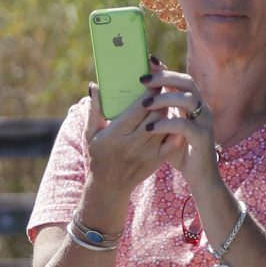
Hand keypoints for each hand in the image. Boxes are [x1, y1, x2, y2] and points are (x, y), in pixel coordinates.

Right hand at [81, 70, 188, 208]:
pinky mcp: (158, 160)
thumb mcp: (90, 134)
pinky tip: (173, 118)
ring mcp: (148, 152)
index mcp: (117, 133)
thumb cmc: (98, 156)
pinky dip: (175, 127)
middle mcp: (134, 142)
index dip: (150, 91)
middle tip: (163, 85)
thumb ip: (93, 110)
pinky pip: (173, 140)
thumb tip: (95, 86)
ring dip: (169, 110)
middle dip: (161, 97)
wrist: (110, 187)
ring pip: (166, 123)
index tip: (152, 80)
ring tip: (167, 99)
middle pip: (156, 113)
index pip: (139, 107)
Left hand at [139, 65, 221, 191]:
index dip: (164, 69)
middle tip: (142, 80)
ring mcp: (204, 122)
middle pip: (186, 82)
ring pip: (188, 99)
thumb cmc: (179, 151)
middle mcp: (200, 108)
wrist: (200, 177)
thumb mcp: (165, 129)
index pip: (179, 79)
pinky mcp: (203, 138)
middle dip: (164, 78)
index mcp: (192, 104)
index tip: (146, 61)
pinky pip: (185, 125)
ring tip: (145, 103)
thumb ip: (154, 114)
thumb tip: (130, 100)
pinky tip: (150, 127)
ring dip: (165, 98)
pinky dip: (167, 123)